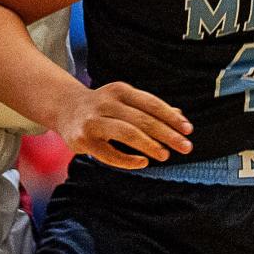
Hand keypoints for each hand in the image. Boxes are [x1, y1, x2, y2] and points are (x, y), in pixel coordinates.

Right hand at [54, 81, 193, 169]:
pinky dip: (127, 159)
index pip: (151, 103)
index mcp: (120, 91)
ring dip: (149, 144)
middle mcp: (106, 102)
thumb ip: (150, 109)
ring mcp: (93, 121)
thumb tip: (179, 117)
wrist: (65, 108)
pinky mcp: (83, 140)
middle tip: (186, 147)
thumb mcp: (125, 101)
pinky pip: (108, 153)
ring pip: (126, 132)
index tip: (188, 130)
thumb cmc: (104, 107)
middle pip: (142, 119)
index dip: (171, 116)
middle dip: (166, 134)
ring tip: (165, 155)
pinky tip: (143, 162)